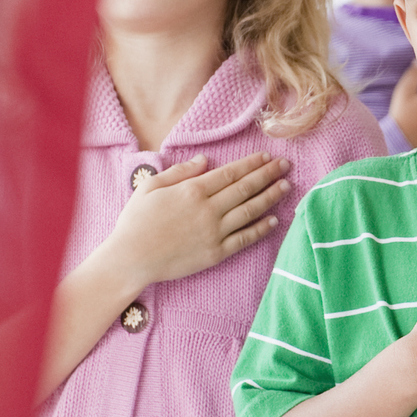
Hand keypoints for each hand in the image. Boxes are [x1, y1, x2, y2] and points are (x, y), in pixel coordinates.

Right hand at [106, 152, 290, 289]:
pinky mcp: (215, 253)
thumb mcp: (150, 186)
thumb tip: (205, 160)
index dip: (251, 164)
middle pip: (245, 188)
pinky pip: (244, 239)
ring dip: (270, 197)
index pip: (230, 173)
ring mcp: (214, 232)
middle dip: (268, 175)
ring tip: (285, 187)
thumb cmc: (135, 221)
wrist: (130, 259)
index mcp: (192, 190)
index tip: (267, 157)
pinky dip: (261, 229)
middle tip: (285, 166)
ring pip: (250, 211)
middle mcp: (207, 209)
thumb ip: (180, 171)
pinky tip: (273, 220)